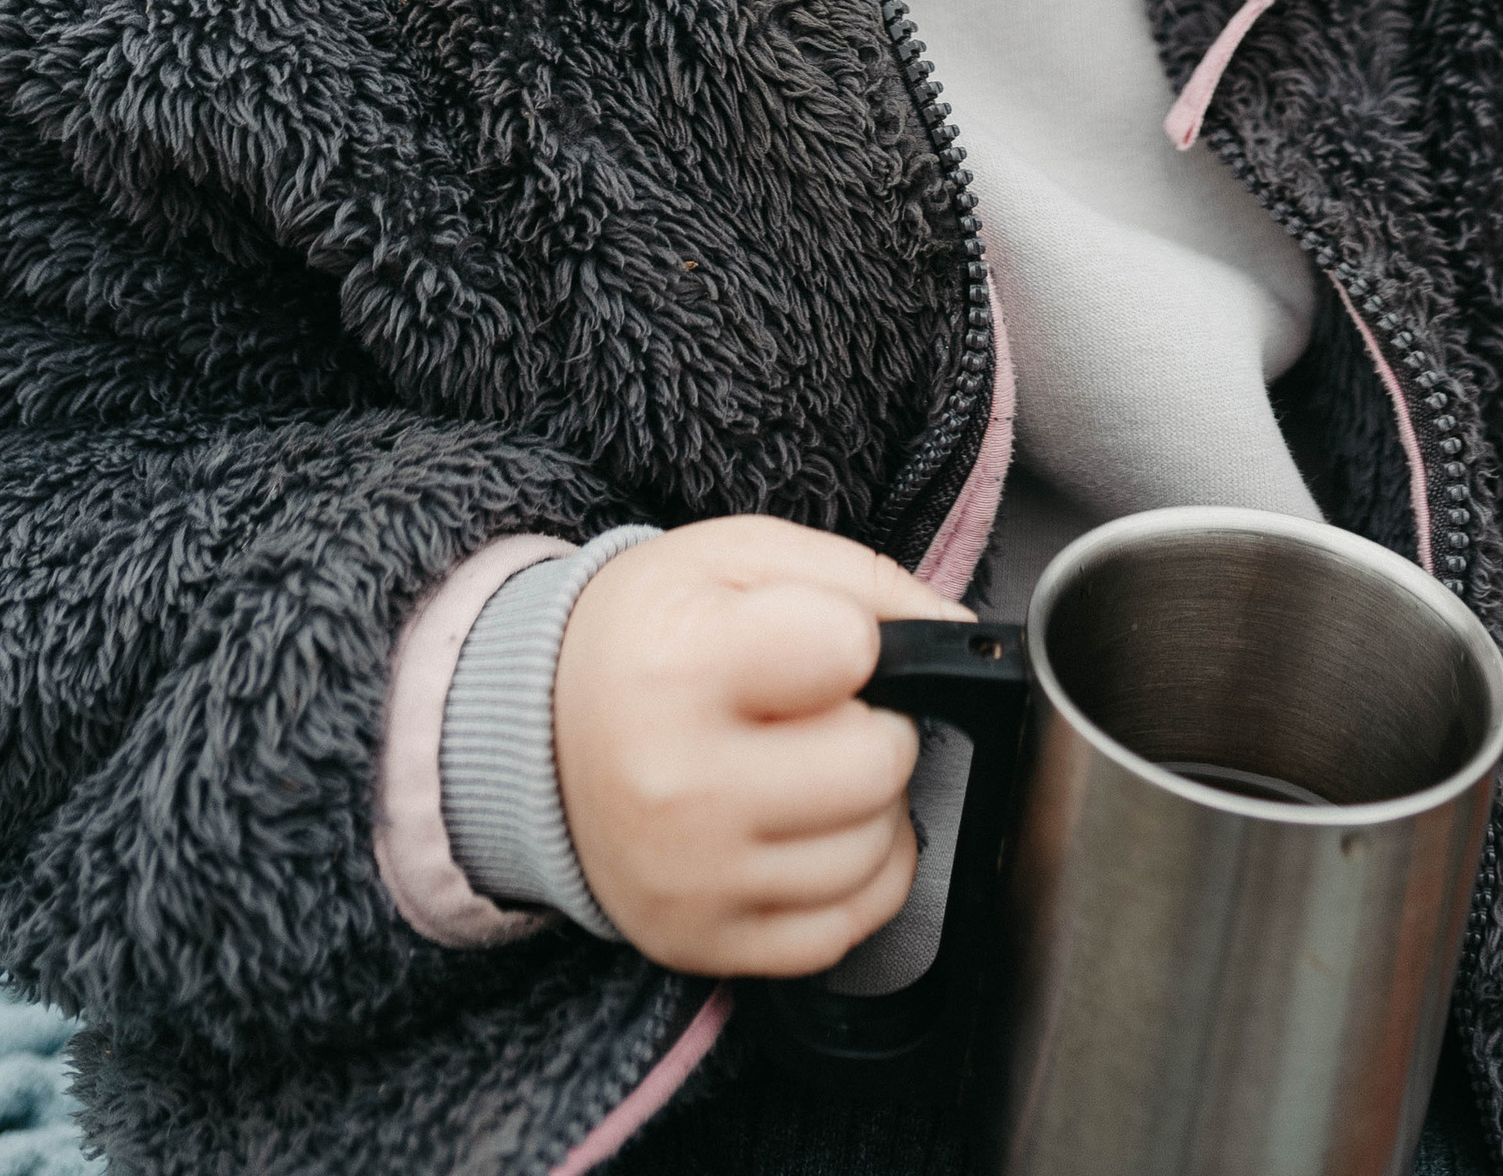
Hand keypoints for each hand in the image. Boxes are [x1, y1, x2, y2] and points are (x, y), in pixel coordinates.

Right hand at [551, 515, 968, 976]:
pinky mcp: (702, 945)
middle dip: (876, 726)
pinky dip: (858, 877)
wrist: (538, 731)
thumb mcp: (740, 556)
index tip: (820, 642)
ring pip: (875, 852)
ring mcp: (692, 880)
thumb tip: (964, 635)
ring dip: (872, 804)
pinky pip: (846, 930)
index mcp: (680, 666)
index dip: (856, 639)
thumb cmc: (650, 631)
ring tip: (812, 766)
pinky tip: (812, 830)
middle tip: (827, 712)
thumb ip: (865, 583)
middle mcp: (680, 786)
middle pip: (878, 764)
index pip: (849, 651)